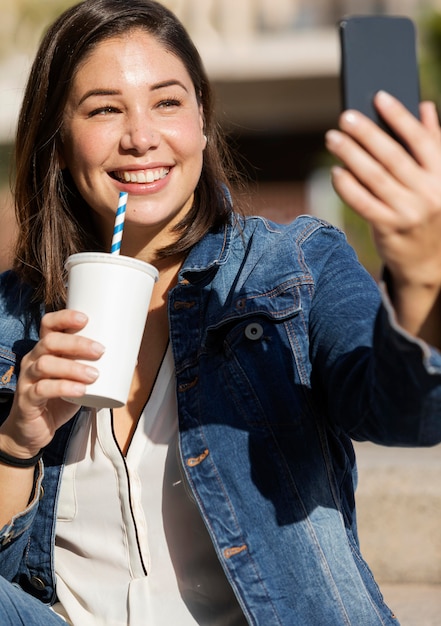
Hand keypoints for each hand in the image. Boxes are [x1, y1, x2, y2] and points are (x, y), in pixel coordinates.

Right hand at [0, 309, 103, 456]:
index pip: (48, 324)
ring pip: (46, 364)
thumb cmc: (60, 397)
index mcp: (45, 349)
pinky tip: (80, 391)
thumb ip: (98, 368)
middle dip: (77, 344)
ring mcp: (28, 378)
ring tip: (94, 375)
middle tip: (101, 351)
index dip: (64, 318)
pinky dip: (63, 388)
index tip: (86, 319)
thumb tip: (133, 359)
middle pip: (50, 342)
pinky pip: (42, 389)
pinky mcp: (27, 399)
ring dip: (73, 368)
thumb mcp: (77, 379)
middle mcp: (33, 359)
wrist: (35, 429)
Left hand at [325, 92, 440, 338]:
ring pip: (375, 178)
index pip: (421, 139)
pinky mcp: (389, 230)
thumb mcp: (439, 181)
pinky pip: (364, 204)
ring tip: (333, 138)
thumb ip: (434, 144)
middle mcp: (429, 193)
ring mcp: (409, 212)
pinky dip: (348, 187)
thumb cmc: (430, 214)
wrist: (430, 263)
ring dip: (351, 155)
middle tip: (345, 117)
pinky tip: (336, 172)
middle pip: (393, 157)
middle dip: (367, 134)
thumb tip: (426, 107)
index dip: (399, 116)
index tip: (378, 97)